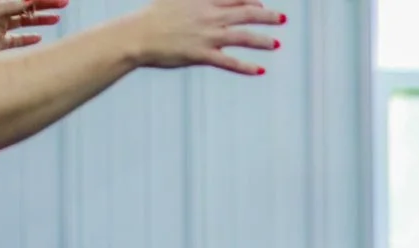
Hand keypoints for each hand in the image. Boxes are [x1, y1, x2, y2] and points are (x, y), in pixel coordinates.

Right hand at [129, 0, 284, 73]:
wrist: (137, 35)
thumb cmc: (153, 16)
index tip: (260, 3)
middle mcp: (208, 15)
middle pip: (245, 13)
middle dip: (266, 16)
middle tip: (281, 19)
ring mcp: (206, 36)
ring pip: (242, 36)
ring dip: (262, 40)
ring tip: (276, 44)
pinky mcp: (201, 55)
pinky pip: (229, 62)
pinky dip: (246, 66)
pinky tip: (260, 70)